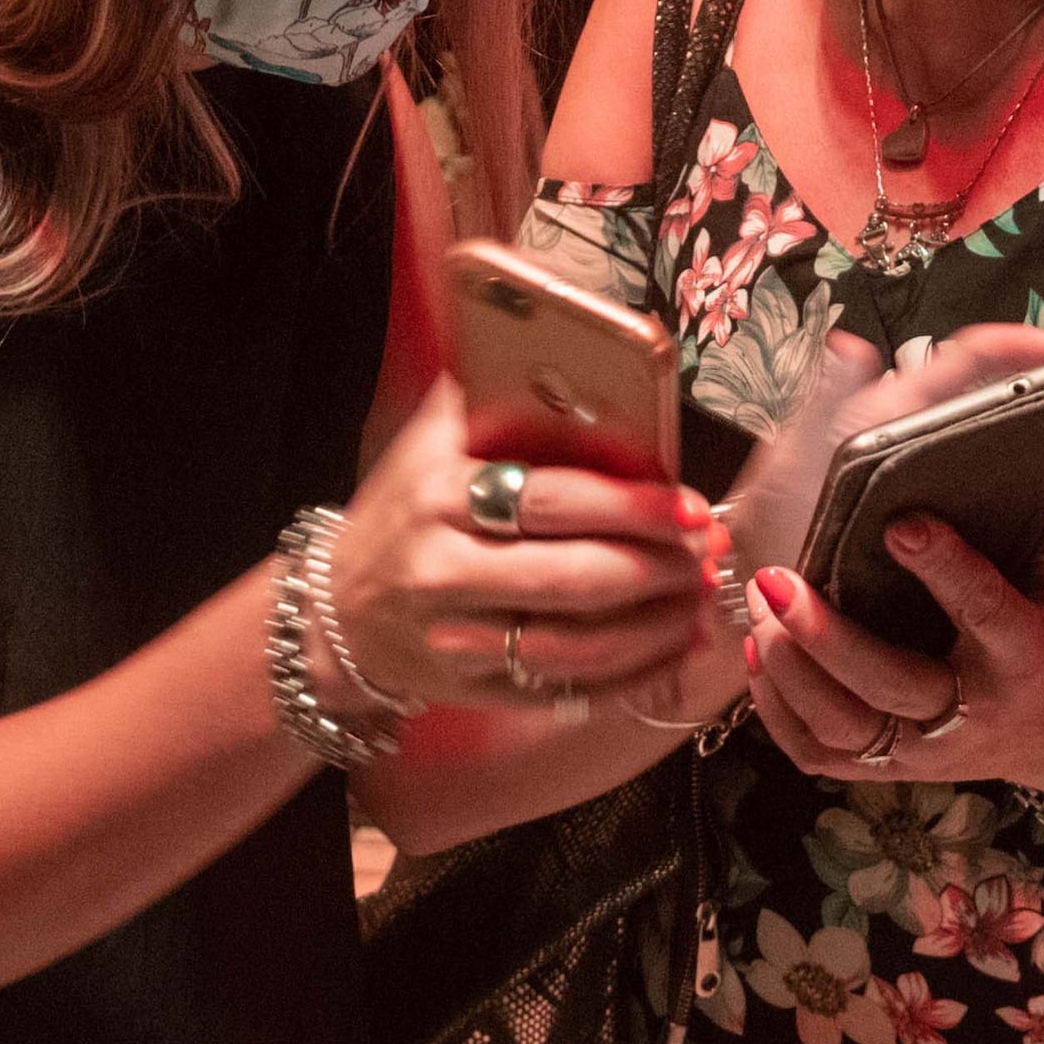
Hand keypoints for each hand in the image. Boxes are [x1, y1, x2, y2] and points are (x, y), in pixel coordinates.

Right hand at [340, 384, 718, 708]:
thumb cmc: (405, 510)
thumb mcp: (431, 445)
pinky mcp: (476, 692)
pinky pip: (569, 692)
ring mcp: (457, 641)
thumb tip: (576, 351)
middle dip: (657, 568)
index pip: (552, 501)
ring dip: (657, 626)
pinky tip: (675, 648)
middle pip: (573, 578)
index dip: (631, 506)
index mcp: (440, 497)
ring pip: (578, 646)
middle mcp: (443, 572)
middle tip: (707, 551)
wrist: (336, 609)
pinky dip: (633, 676)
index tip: (687, 506)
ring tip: (701, 596)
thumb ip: (494, 399)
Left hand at [740, 326, 1043, 795]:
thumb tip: (1011, 454)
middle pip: (890, 684)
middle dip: (826, 635)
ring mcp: (926, 748)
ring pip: (845, 728)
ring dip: (792, 670)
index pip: (984, 610)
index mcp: (1025, 655)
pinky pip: (822, 754)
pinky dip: (781, 711)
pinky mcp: (893, 769)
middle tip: (776, 580)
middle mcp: (971, 711)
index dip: (944, 566)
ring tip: (760, 609)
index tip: (903, 523)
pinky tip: (764, 658)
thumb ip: (1041, 525)